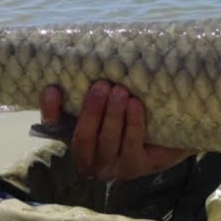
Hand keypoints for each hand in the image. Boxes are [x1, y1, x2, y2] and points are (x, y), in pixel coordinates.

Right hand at [40, 80, 191, 180]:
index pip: (54, 127)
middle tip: (102, 86)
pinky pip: (132, 145)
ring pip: (107, 141)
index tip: (52, 88)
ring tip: (120, 91)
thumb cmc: (134, 113)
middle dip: (92, 111)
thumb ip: (100, 89)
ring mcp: (112, 167)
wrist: (170, 137)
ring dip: (113, 115)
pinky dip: (133, 124)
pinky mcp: (135, 167)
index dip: (50, 110)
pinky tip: (135, 105)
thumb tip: (95, 53)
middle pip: (83, 137)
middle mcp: (89, 158)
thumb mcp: (113, 101)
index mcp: (77, 138)